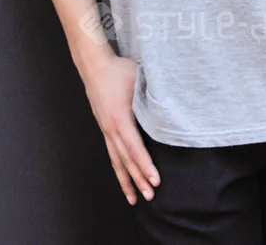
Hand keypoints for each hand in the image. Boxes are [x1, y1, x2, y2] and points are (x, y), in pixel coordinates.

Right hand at [80, 52, 160, 205]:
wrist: (95, 66)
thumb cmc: (118, 71)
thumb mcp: (139, 79)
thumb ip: (152, 95)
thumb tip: (170, 105)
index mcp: (120, 118)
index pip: (135, 147)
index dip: (145, 165)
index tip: (155, 180)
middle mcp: (111, 128)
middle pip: (126, 160)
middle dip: (139, 179)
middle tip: (151, 196)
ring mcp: (105, 130)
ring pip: (117, 161)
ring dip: (126, 180)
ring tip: (134, 199)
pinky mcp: (104, 129)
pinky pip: (111, 154)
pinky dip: (118, 169)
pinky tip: (123, 179)